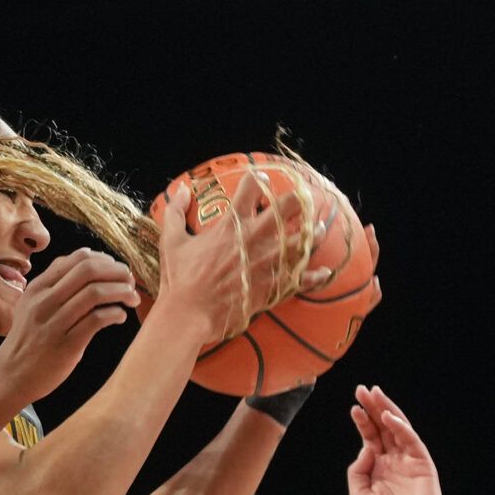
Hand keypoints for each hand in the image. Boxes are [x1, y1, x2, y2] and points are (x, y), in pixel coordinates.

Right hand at [0, 249, 139, 401]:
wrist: (11, 375)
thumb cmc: (29, 339)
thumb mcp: (31, 304)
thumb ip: (54, 283)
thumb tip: (87, 258)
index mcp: (38, 287)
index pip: (77, 258)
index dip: (105, 260)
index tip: (117, 270)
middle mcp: (44, 301)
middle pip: (88, 270)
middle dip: (117, 272)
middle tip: (130, 281)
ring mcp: (54, 323)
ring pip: (95, 293)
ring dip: (121, 292)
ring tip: (132, 298)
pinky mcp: (65, 345)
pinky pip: (96, 320)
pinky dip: (115, 314)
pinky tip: (120, 317)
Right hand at [153, 172, 326, 342]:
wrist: (189, 313)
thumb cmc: (179, 278)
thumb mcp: (171, 241)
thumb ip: (175, 212)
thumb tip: (182, 189)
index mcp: (232, 223)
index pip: (252, 188)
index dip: (258, 180)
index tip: (260, 182)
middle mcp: (255, 237)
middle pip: (289, 208)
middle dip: (298, 200)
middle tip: (302, 200)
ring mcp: (268, 261)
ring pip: (303, 240)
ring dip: (312, 234)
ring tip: (318, 230)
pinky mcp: (273, 285)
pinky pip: (302, 278)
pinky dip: (315, 276)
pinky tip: (323, 271)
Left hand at [345, 386, 443, 494]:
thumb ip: (358, 470)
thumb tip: (366, 448)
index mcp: (378, 466)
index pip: (370, 437)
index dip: (362, 421)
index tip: (354, 407)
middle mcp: (394, 460)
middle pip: (383, 427)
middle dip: (373, 407)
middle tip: (363, 389)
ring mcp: (409, 460)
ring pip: (398, 428)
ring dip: (387, 409)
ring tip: (375, 394)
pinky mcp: (423, 464)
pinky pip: (411, 441)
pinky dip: (401, 427)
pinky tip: (388, 417)